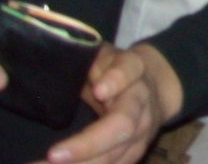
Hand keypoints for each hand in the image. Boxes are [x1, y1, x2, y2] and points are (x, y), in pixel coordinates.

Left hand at [46, 43, 180, 163]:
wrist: (155, 88)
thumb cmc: (115, 68)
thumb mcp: (103, 54)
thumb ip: (86, 61)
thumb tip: (58, 70)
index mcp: (135, 71)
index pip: (129, 72)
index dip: (116, 80)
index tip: (99, 90)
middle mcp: (142, 105)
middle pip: (122, 126)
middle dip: (88, 145)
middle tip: (53, 155)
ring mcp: (142, 134)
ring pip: (114, 157)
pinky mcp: (133, 155)